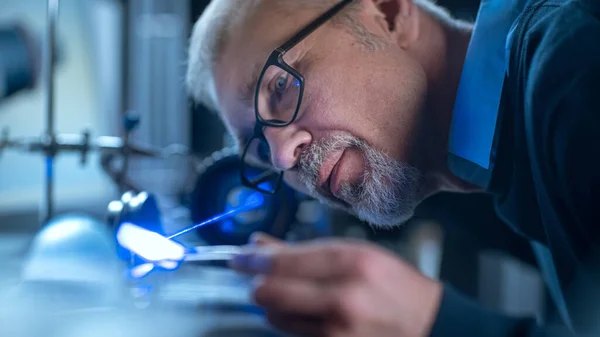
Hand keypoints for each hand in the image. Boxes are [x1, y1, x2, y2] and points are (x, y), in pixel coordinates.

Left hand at [231, 234, 442, 336]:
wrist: (429, 327)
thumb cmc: (393, 285)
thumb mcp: (357, 255)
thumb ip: (305, 251)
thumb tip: (257, 245)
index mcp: (352, 263)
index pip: (283, 261)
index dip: (252, 260)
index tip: (238, 257)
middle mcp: (343, 298)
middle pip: (269, 293)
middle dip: (258, 284)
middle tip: (258, 278)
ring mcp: (338, 331)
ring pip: (275, 319)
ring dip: (275, 307)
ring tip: (295, 297)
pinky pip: (294, 335)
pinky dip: (292, 323)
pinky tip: (308, 313)